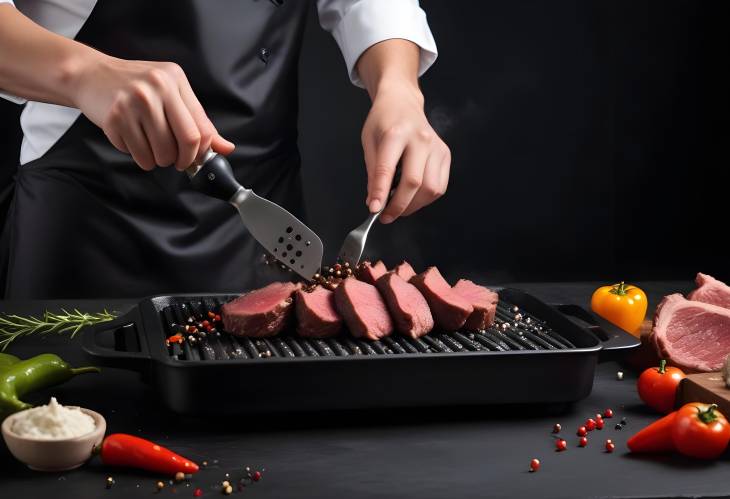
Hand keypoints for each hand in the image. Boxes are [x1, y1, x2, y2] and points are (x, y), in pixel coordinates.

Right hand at [72, 54, 233, 170]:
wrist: (90, 74)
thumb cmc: (133, 86)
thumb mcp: (170, 93)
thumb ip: (199, 121)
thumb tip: (227, 148)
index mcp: (175, 80)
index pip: (202, 128)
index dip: (201, 151)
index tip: (194, 158)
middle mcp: (157, 87)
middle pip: (186, 142)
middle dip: (183, 160)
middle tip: (174, 160)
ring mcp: (135, 102)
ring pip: (162, 153)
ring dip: (159, 161)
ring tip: (150, 148)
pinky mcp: (115, 118)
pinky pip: (138, 155)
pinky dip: (140, 158)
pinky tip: (132, 141)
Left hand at [361, 82, 449, 223]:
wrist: (402, 102)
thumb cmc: (384, 121)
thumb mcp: (369, 143)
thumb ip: (373, 174)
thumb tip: (375, 202)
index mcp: (396, 133)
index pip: (388, 169)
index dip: (381, 193)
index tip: (374, 210)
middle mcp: (420, 139)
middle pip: (414, 182)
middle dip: (399, 205)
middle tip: (385, 215)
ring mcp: (436, 147)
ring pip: (431, 188)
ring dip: (414, 205)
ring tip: (398, 206)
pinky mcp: (445, 154)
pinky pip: (439, 186)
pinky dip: (426, 198)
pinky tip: (413, 196)